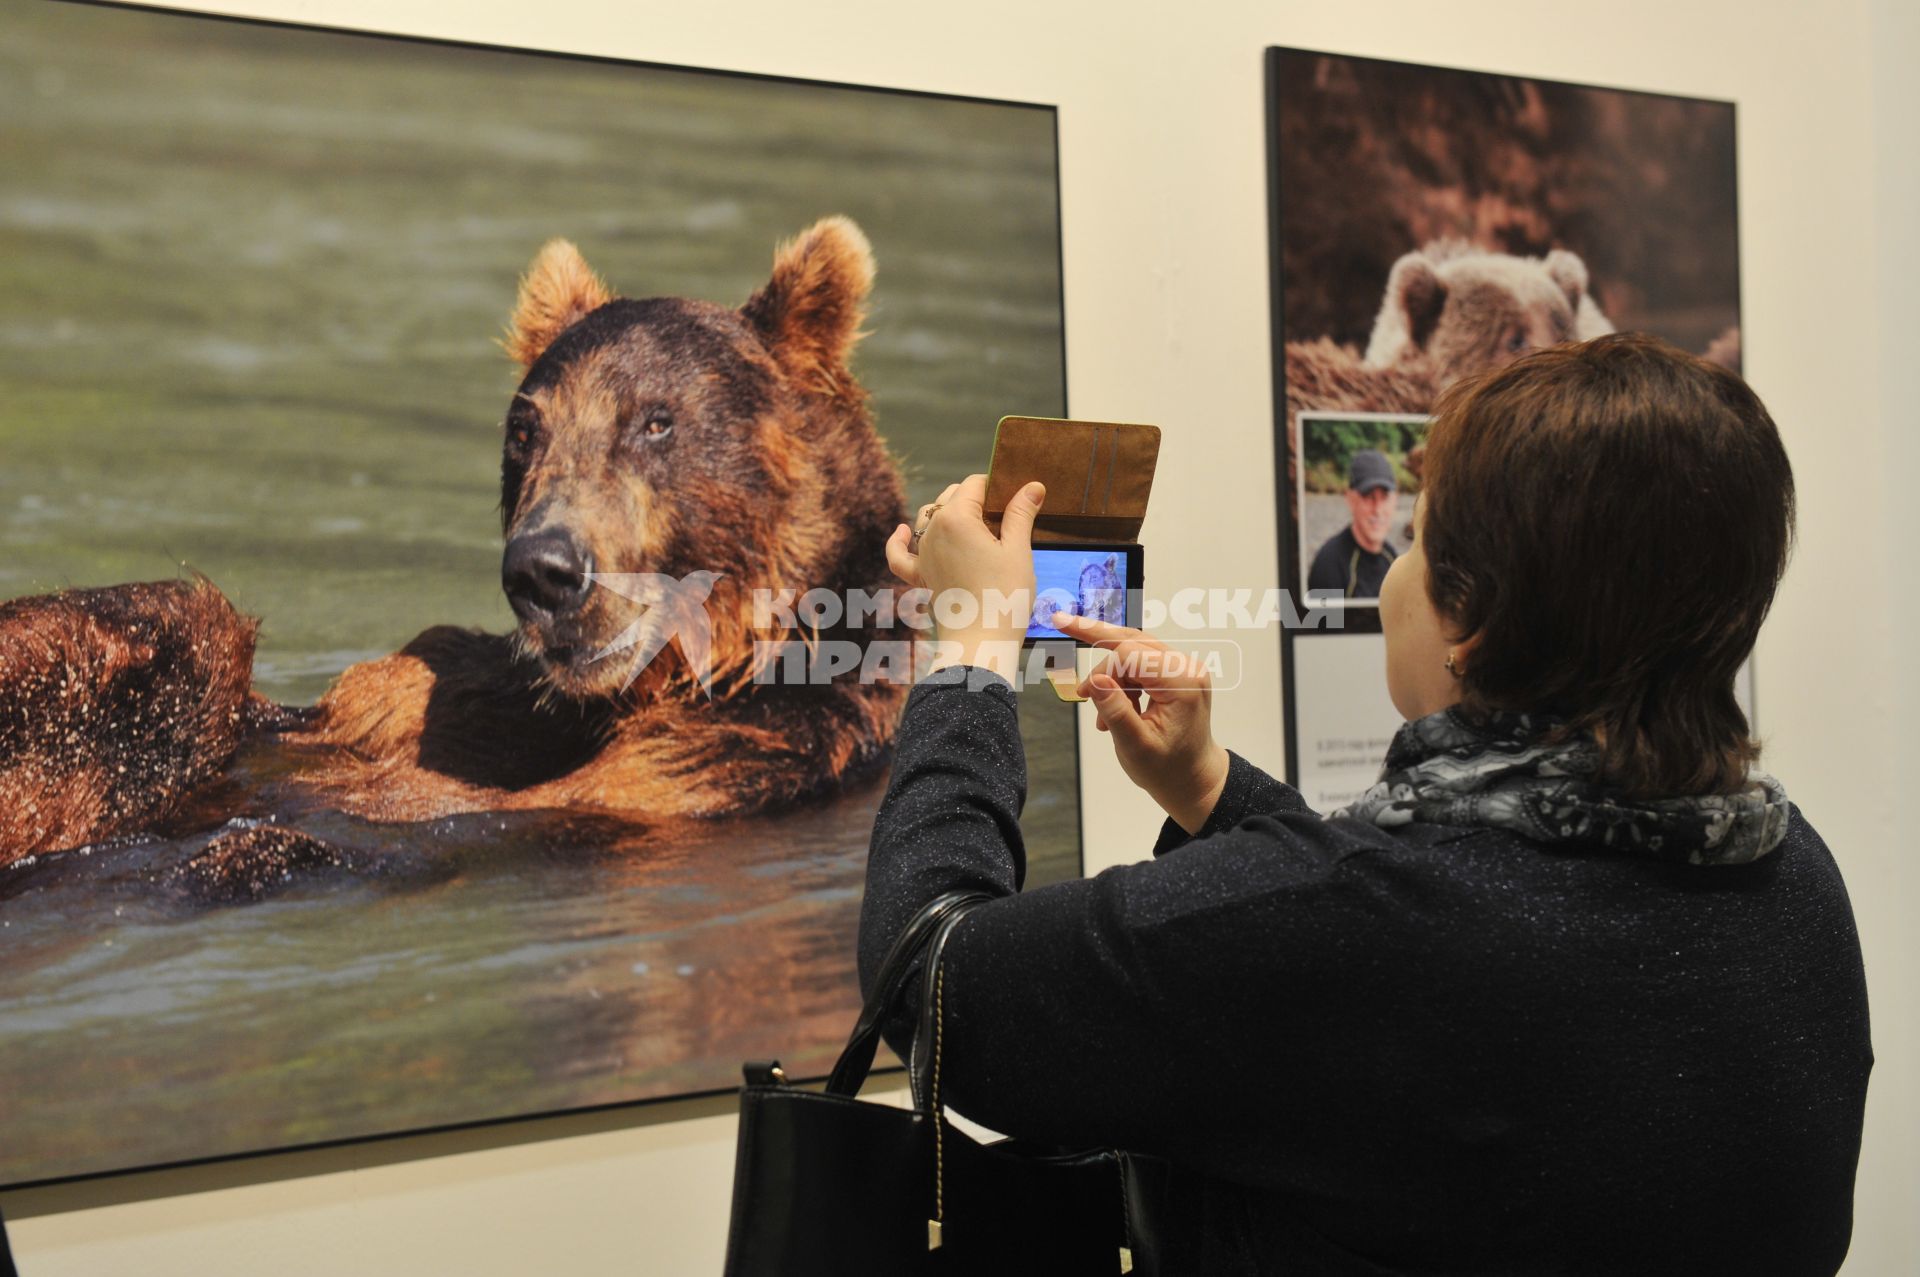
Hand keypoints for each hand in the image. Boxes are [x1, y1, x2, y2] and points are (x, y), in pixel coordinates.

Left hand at [885, 474, 1043, 680]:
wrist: (980, 643)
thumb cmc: (1005, 596)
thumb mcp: (1018, 551)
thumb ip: (1021, 514)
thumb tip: (1033, 485)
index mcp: (956, 518)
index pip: (974, 484)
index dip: (995, 487)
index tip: (1014, 500)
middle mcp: (932, 530)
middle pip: (951, 497)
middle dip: (975, 500)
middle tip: (1004, 520)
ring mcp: (922, 553)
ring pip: (928, 517)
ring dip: (948, 515)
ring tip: (976, 527)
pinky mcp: (919, 576)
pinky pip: (899, 554)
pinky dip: (899, 541)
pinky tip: (903, 531)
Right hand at [1052, 613, 1229, 834]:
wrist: (1194, 781)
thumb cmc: (1168, 770)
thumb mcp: (1135, 746)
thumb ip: (1115, 711)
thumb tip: (1094, 679)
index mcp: (1181, 682)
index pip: (1130, 655)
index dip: (1100, 670)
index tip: (1082, 694)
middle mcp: (1186, 668)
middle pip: (1132, 641)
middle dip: (1096, 637)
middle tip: (1062, 620)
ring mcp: (1183, 670)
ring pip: (1134, 651)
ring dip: (1110, 675)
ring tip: (1101, 715)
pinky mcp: (1177, 675)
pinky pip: (1140, 665)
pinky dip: (1121, 683)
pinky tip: (1114, 711)